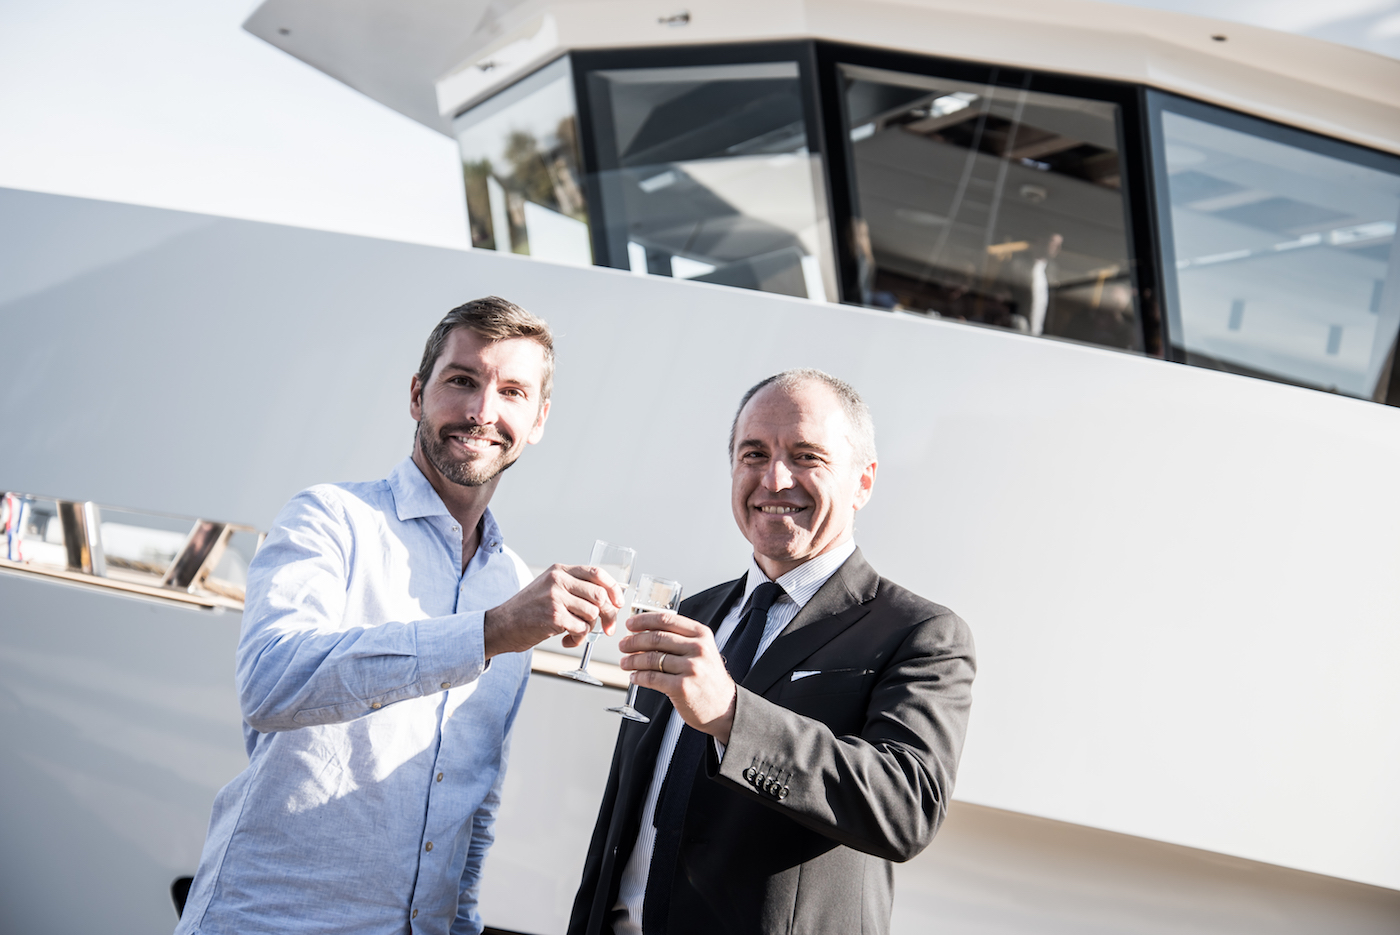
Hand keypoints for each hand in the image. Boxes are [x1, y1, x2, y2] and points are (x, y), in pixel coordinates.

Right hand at [483, 564, 623, 657]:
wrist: (501, 625)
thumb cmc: (527, 610)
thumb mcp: (549, 588)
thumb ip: (574, 588)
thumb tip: (608, 600)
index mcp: (559, 570)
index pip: (596, 572)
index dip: (613, 588)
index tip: (619, 602)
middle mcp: (558, 580)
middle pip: (599, 595)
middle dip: (609, 615)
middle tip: (607, 628)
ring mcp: (555, 598)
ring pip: (592, 613)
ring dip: (589, 628)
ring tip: (575, 632)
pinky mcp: (553, 617)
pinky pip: (581, 628)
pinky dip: (578, 638)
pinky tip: (566, 640)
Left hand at [620, 612, 736, 742]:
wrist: (724, 707)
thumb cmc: (708, 678)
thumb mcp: (702, 651)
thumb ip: (680, 639)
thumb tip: (645, 633)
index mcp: (701, 634)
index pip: (667, 620)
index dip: (644, 620)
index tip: (630, 624)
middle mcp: (698, 648)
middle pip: (656, 638)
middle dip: (634, 641)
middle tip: (623, 645)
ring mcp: (691, 668)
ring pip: (651, 659)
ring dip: (632, 660)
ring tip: (624, 662)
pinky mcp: (682, 688)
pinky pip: (652, 678)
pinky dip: (638, 677)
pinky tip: (634, 677)